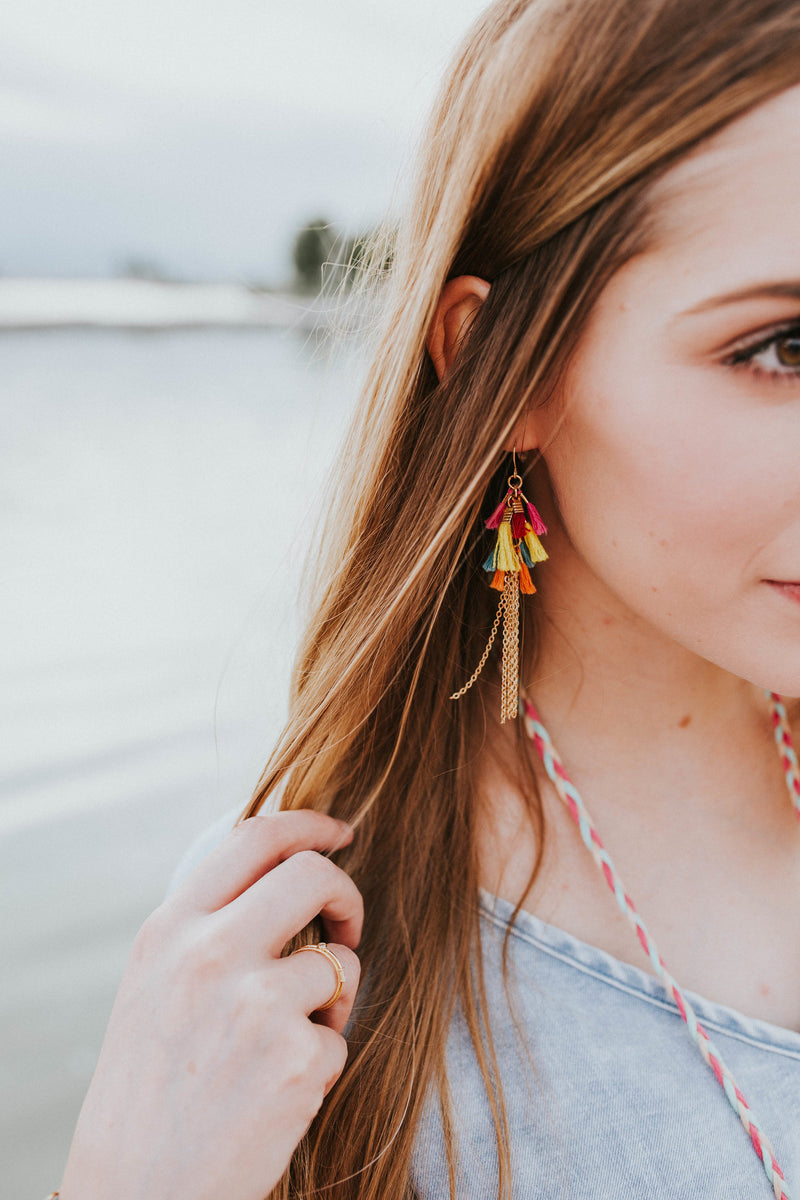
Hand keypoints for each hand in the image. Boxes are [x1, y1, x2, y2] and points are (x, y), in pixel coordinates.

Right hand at [58, 810, 361, 1199]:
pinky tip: (278, 1093)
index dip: (310, 824)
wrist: (134, 1196)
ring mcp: (255, 1005)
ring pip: (341, 962)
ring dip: (333, 999)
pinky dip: (322, 1062)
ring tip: (290, 1041)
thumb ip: (209, 924)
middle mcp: (209, 954)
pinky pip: (339, 1036)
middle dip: (347, 893)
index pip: (254, 837)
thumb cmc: (149, 1088)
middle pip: (313, 874)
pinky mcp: (296, 1060)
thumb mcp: (155, 983)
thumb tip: (285, 869)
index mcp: (170, 930)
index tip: (340, 832)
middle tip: (349, 923)